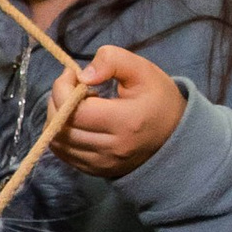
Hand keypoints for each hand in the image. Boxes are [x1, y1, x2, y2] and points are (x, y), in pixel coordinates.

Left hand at [52, 43, 183, 175]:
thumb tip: (82, 75)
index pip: (75, 111)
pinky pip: (64, 154)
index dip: (62, 89)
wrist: (174, 135)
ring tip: (72, 103)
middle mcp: (112, 148)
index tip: (71, 73)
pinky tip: (75, 120)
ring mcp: (103, 164)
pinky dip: (61, 134)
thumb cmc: (158, 98)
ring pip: (58, 142)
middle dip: (56, 100)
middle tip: (69, 85)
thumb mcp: (142, 70)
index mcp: (126, 122)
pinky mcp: (96, 171)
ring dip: (56, 118)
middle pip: (62, 127)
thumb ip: (113, 61)